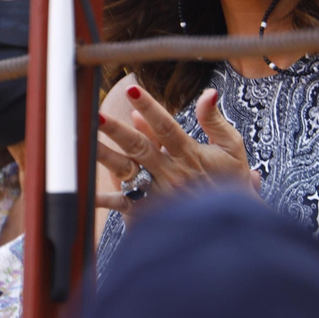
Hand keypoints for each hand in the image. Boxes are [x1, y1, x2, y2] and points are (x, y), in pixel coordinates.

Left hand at [95, 85, 255, 214]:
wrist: (231, 228)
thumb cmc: (230, 183)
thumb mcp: (231, 147)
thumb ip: (214, 120)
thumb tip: (209, 92)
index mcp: (189, 154)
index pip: (166, 126)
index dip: (149, 107)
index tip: (131, 89)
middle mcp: (171, 173)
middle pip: (140, 147)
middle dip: (118, 130)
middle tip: (98, 115)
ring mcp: (158, 193)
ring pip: (127, 171)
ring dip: (106, 156)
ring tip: (87, 142)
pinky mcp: (149, 212)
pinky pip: (123, 204)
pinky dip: (105, 199)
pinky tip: (87, 192)